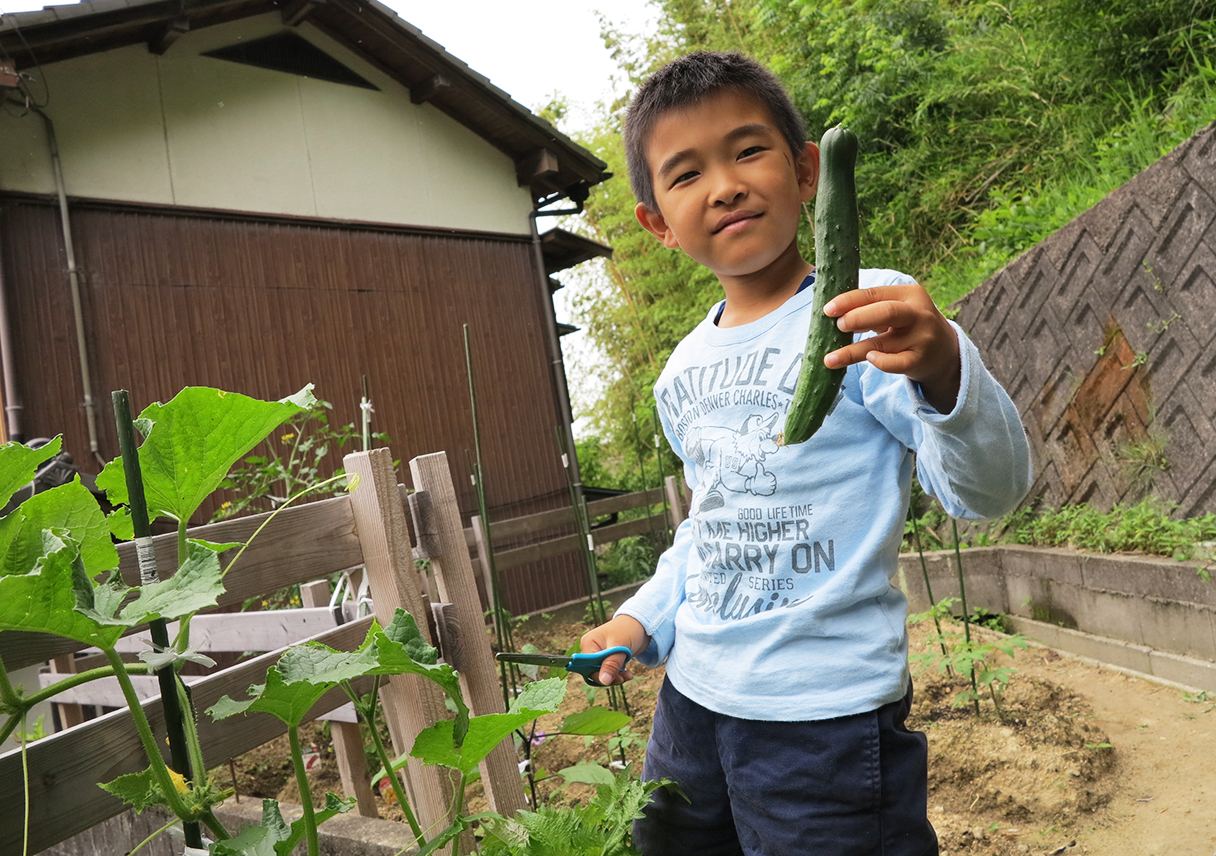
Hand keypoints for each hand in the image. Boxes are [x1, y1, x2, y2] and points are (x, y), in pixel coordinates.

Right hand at [580, 615, 648, 686]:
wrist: (640, 625)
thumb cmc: (628, 630)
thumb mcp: (620, 647)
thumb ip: (611, 664)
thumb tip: (604, 681)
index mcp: (588, 643)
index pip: (587, 666)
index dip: (599, 675)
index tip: (614, 678)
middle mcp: (590, 649)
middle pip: (593, 672)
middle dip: (609, 677)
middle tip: (623, 678)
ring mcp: (598, 654)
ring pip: (602, 674)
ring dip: (615, 677)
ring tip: (628, 675)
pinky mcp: (606, 659)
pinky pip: (608, 672)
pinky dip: (617, 675)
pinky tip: (627, 673)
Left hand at [822, 283, 961, 412]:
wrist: (945, 352)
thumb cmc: (909, 327)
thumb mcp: (897, 310)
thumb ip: (871, 309)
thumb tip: (834, 314)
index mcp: (909, 294)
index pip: (875, 293)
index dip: (849, 300)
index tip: (827, 309)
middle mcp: (918, 314)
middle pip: (886, 311)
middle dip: (857, 317)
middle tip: (837, 326)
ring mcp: (921, 338)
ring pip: (882, 343)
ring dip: (852, 351)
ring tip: (829, 359)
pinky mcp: (920, 360)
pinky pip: (898, 363)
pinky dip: (882, 362)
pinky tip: (868, 360)